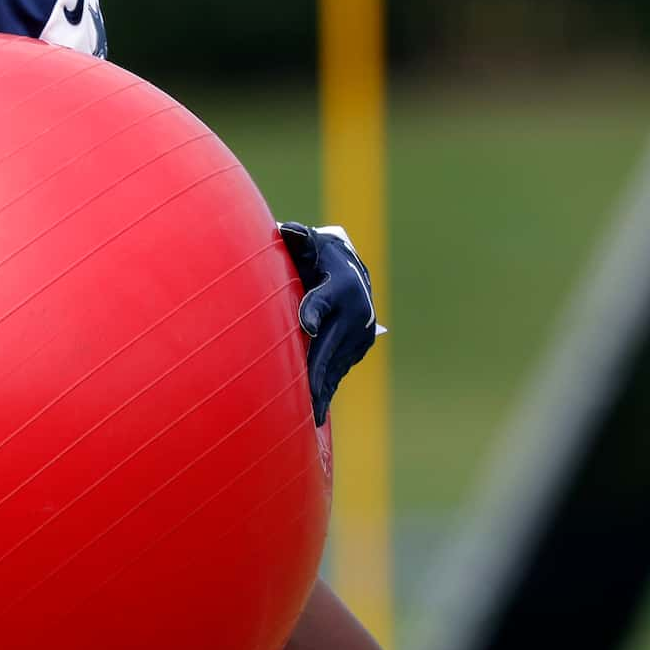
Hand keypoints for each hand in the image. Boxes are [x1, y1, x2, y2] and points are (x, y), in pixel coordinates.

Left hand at [277, 222, 379, 425]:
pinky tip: (317, 411)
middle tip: (304, 403)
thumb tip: (287, 231)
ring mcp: (362, 332)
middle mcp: (357, 312)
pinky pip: (340, 368)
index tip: (306, 327)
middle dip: (316, 377)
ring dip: (323, 390)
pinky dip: (329, 386)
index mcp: (341, 286)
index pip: (321, 302)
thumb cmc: (320, 257)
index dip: (312, 314)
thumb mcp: (311, 246)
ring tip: (308, 418)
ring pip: (336, 365)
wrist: (352, 269)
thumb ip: (299, 241)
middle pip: (329, 349)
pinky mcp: (362, 345)